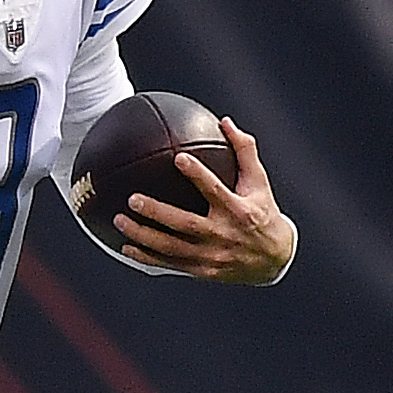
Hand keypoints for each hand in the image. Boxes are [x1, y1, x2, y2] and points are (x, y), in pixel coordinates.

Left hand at [115, 118, 295, 283]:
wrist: (274, 260)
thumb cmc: (263, 213)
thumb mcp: (260, 183)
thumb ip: (244, 151)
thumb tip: (225, 122)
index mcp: (238, 211)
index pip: (216, 190)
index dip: (198, 175)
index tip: (178, 158)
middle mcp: (223, 234)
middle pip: (185, 224)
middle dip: (157, 212)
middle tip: (132, 198)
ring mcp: (211, 255)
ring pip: (171, 246)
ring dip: (143, 235)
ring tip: (119, 220)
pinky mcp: (201, 270)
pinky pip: (170, 263)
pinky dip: (147, 257)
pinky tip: (125, 247)